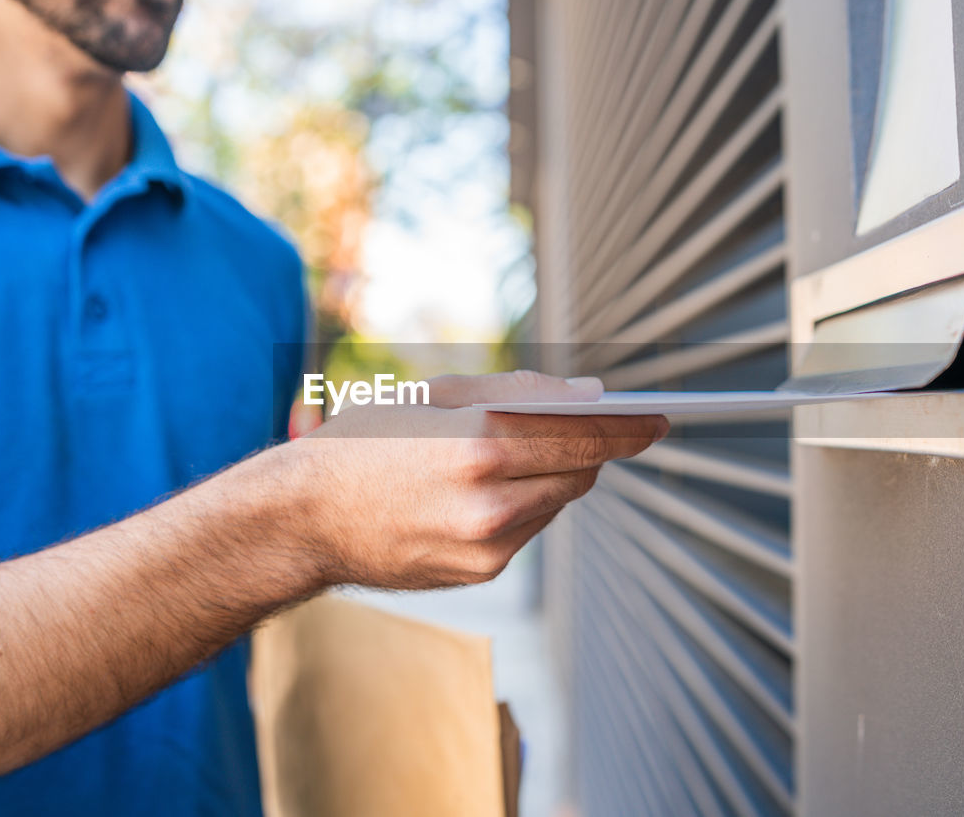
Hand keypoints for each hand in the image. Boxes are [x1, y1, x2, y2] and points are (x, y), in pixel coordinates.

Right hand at [277, 371, 667, 588]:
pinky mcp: (479, 571)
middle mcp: (491, 500)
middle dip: (593, 445)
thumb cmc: (364, 443)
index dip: (629, 426)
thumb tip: (588, 396)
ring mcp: (487, 545)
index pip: (585, 433)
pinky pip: (527, 530)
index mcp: (481, 444)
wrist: (305, 518)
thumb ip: (519, 392)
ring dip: (556, 474)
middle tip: (601, 424)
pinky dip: (524, 505)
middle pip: (581, 470)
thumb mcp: (436, 396)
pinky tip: (490, 488)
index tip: (658, 418)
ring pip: (557, 502)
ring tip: (528, 451)